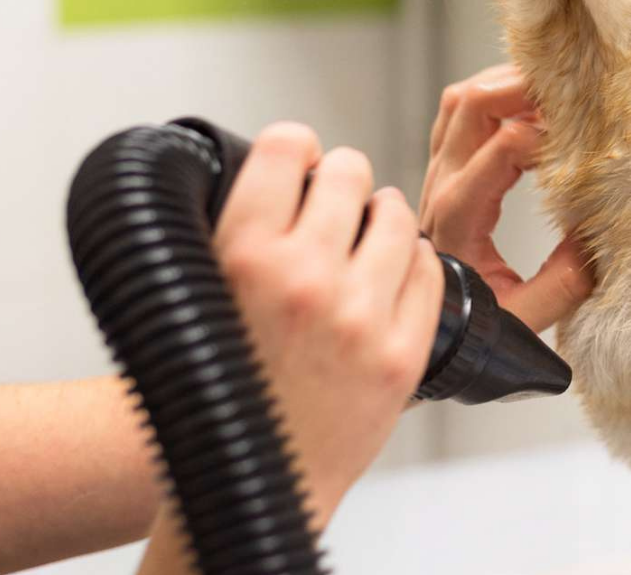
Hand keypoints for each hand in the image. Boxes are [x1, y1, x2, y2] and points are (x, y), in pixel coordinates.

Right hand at [214, 123, 442, 524]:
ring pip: (396, 216)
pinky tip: (394, 270)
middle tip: (338, 199)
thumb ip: (242, 234)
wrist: (249, 482)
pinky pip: (428, 270)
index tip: (300, 159)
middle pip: (349, 172)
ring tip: (370, 231)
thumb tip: (290, 171)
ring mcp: (358, 317)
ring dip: (383, 215)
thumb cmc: (219, 391)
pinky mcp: (401, 355)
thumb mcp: (202, 295)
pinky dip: (413, 260)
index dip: (296, 148)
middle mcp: (302, 278)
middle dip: (343, 179)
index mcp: (240, 256)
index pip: (287, 148)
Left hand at [421, 64, 593, 331]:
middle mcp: (440, 187)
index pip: (502, 146)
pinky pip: (456, 115)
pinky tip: (529, 107)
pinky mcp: (441, 173)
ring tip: (555, 91)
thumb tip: (598, 236)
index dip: (549, 132)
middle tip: (573, 87)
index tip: (587, 139)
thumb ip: (562, 284)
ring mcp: (436, 176)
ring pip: (459, 101)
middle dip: (521, 85)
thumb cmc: (472, 331)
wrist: (429, 336)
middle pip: (470, 105)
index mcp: (459, 216)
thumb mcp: (524, 319)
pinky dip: (492, 97)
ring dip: (504, 84)